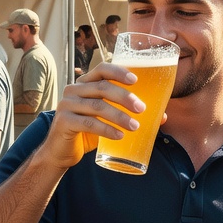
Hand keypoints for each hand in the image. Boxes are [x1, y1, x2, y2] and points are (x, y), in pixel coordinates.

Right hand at [36, 63, 150, 168]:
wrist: (61, 153)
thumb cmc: (87, 133)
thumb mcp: (107, 120)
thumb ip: (127, 114)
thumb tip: (161, 116)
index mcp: (85, 83)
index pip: (102, 69)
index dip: (119, 72)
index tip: (135, 80)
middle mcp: (74, 90)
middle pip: (102, 87)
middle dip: (125, 97)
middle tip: (141, 108)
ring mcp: (66, 104)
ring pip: (97, 106)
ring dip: (119, 116)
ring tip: (135, 126)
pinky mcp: (63, 121)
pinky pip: (88, 123)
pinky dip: (106, 129)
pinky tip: (119, 135)